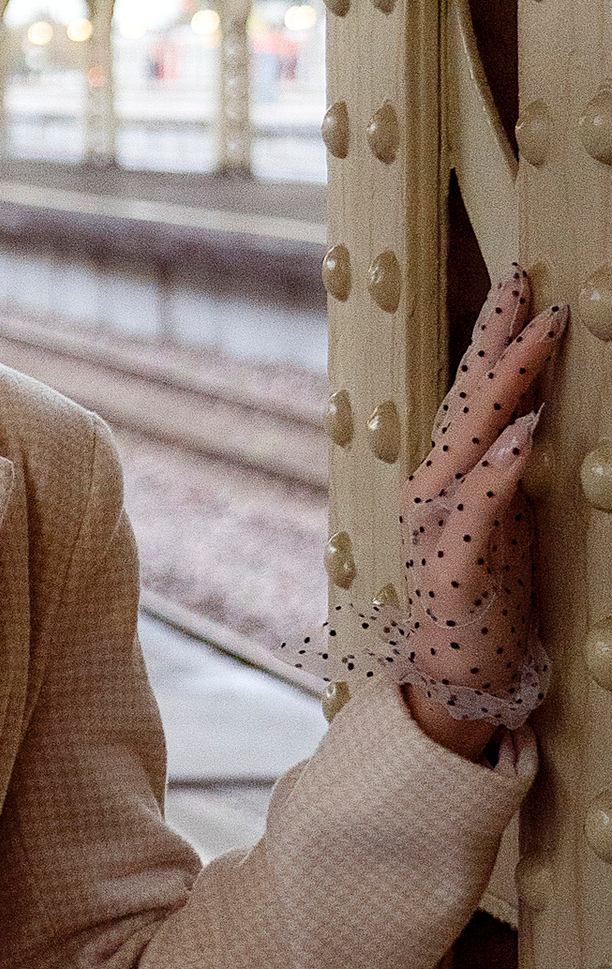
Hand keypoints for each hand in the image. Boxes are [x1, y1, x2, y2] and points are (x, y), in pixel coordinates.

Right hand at [400, 266, 563, 748]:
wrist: (455, 683)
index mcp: (445, 479)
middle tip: (523, 285)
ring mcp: (439, 529)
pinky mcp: (455, 569)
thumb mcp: (503, 525)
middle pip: (466, 403)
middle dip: (497, 340)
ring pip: (471, 441)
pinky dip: (499, 470)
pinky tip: (522, 437)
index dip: (491, 340)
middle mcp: (433, 492)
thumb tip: (532, 417)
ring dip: (506, 386)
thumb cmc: (484, 602)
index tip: (517, 288)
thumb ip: (508, 474)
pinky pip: (480, 510)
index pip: (469, 396)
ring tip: (536, 337)